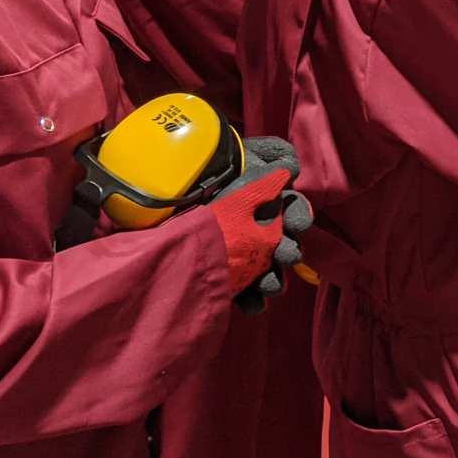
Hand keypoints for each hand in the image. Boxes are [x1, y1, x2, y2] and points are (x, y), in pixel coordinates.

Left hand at [207, 135, 308, 306]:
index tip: (296, 223)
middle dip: (289, 251)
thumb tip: (292, 167)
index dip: (298, 217)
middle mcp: (255, 230)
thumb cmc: (203, 173)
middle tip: (286, 255)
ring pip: (268, 272)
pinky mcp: (221, 278)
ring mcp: (238, 256)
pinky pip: (244, 294)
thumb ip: (270, 153)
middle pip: (284, 245)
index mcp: (263, 204)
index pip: (291, 212)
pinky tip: (254, 304)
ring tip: (270, 285)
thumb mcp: (238, 155)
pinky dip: (253, 301)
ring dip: (274, 279)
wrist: (159, 198)